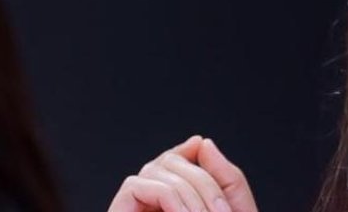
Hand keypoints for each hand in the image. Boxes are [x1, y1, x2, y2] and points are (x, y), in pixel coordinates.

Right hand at [107, 135, 257, 211]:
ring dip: (192, 195)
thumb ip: (224, 176)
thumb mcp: (229, 209)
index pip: (178, 159)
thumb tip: (201, 141)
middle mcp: (149, 198)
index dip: (192, 155)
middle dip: (204, 182)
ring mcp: (132, 204)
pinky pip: (138, 185)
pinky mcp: (118, 210)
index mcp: (174, 197)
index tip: (205, 158)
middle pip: (171, 161)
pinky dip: (170, 198)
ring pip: (156, 170)